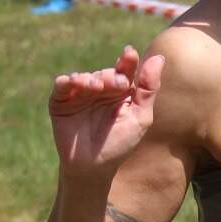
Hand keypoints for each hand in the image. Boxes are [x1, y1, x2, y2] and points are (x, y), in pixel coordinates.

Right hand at [48, 45, 163, 181]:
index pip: (125, 69)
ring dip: (89, 78)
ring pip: (84, 76)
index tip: (130, 54)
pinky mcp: (61, 102)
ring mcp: (80, 94)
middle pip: (105, 72)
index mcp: (121, 91)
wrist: (94, 166)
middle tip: (118, 84)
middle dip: (110, 76)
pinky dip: (66, 82)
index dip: (128, 60)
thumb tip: (159, 57)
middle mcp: (100, 89)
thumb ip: (148, 88)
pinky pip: (62, 86)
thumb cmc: (120, 143)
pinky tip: (73, 82)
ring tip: (96, 87)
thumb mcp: (140, 117)